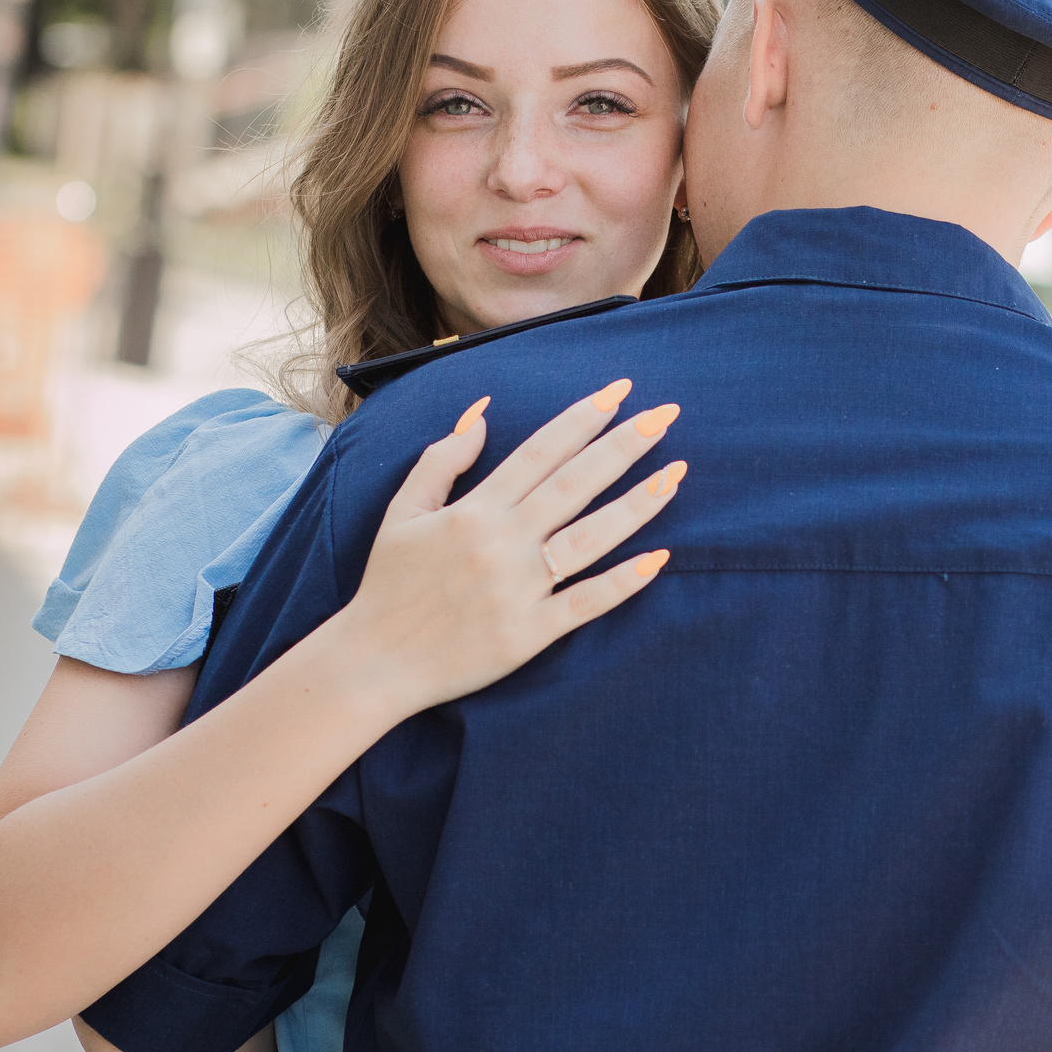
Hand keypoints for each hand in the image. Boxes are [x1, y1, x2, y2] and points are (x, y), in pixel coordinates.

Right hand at [318, 379, 683, 715]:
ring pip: (590, 538)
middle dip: (624, 444)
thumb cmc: (389, 582)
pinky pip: (585, 602)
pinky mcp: (529, 634)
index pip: (540, 451)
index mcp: (474, 510)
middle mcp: (502, 543)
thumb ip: (442, 458)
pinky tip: (661, 558)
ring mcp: (518, 589)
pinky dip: (624, 582)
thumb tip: (481, 411)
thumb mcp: (404, 510)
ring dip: (637, 504)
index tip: (621, 390)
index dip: (583, 417)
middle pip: (575, 483)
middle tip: (667, 413)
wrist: (374, 661)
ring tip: (676, 473)